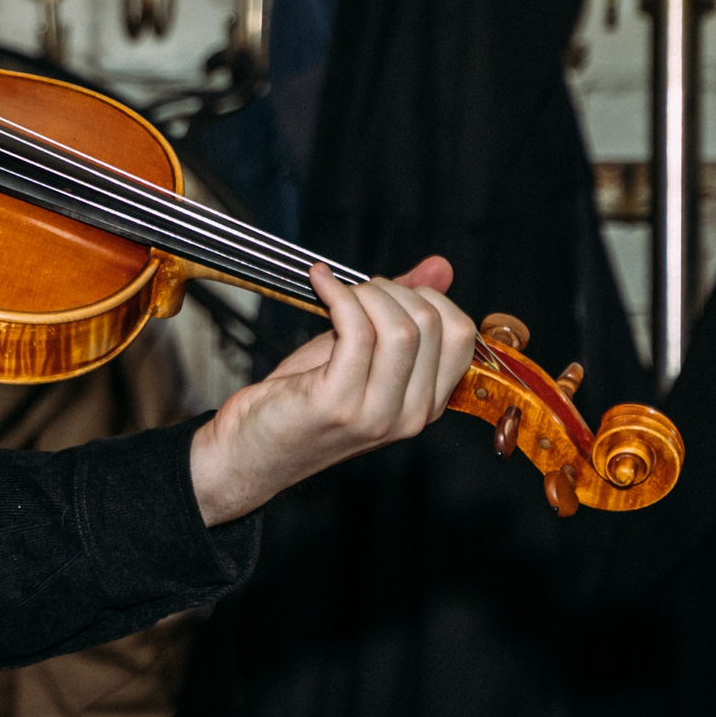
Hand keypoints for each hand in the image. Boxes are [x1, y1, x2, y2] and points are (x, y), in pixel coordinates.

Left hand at [188, 257, 475, 525]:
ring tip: (336, 291)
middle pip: (432, 325)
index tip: (387, 292)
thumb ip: (402, 314)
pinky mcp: (337, 403)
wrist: (253, 449)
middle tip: (356, 290)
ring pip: (399, 328)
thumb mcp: (361, 354)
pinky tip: (319, 283)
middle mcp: (412, 415)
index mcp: (426, 403)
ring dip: (364, 293)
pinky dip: (337, 294)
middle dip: (392, 289)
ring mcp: (377, 414)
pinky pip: (355, 331)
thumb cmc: (303, 399)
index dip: (427, 297)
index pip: (462, 335)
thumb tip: (439, 267)